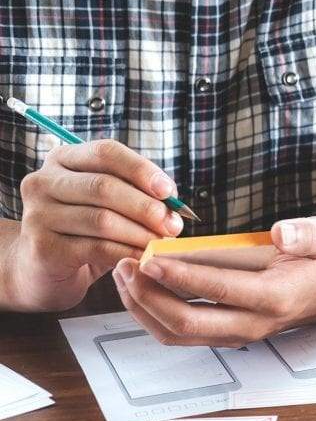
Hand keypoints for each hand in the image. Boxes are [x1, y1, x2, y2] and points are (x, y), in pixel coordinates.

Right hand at [2, 140, 182, 311]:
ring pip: (102, 219)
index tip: (169, 192)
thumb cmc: (87, 229)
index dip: (141, 170)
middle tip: (173, 225)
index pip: (105, 152)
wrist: (45, 267)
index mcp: (63, 159)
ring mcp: (37, 214)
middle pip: (104, 186)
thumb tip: (172, 200)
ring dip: (140, 233)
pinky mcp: (42, 247)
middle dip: (146, 207)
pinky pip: (96, 247)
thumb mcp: (110, 202)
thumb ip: (136, 192)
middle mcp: (43, 182)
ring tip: (162, 243)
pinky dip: (126, 252)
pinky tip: (143, 258)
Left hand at [112, 217, 315, 346]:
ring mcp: (236, 335)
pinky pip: (179, 334)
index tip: (149, 257)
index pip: (218, 292)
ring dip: (142, 308)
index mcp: (275, 298)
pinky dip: (151, 315)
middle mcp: (252, 325)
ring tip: (123, 275)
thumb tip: (280, 231)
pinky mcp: (223, 335)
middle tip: (126, 265)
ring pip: (176, 334)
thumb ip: (305, 233)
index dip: (180, 276)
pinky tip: (138, 288)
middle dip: (148, 296)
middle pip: (186, 323)